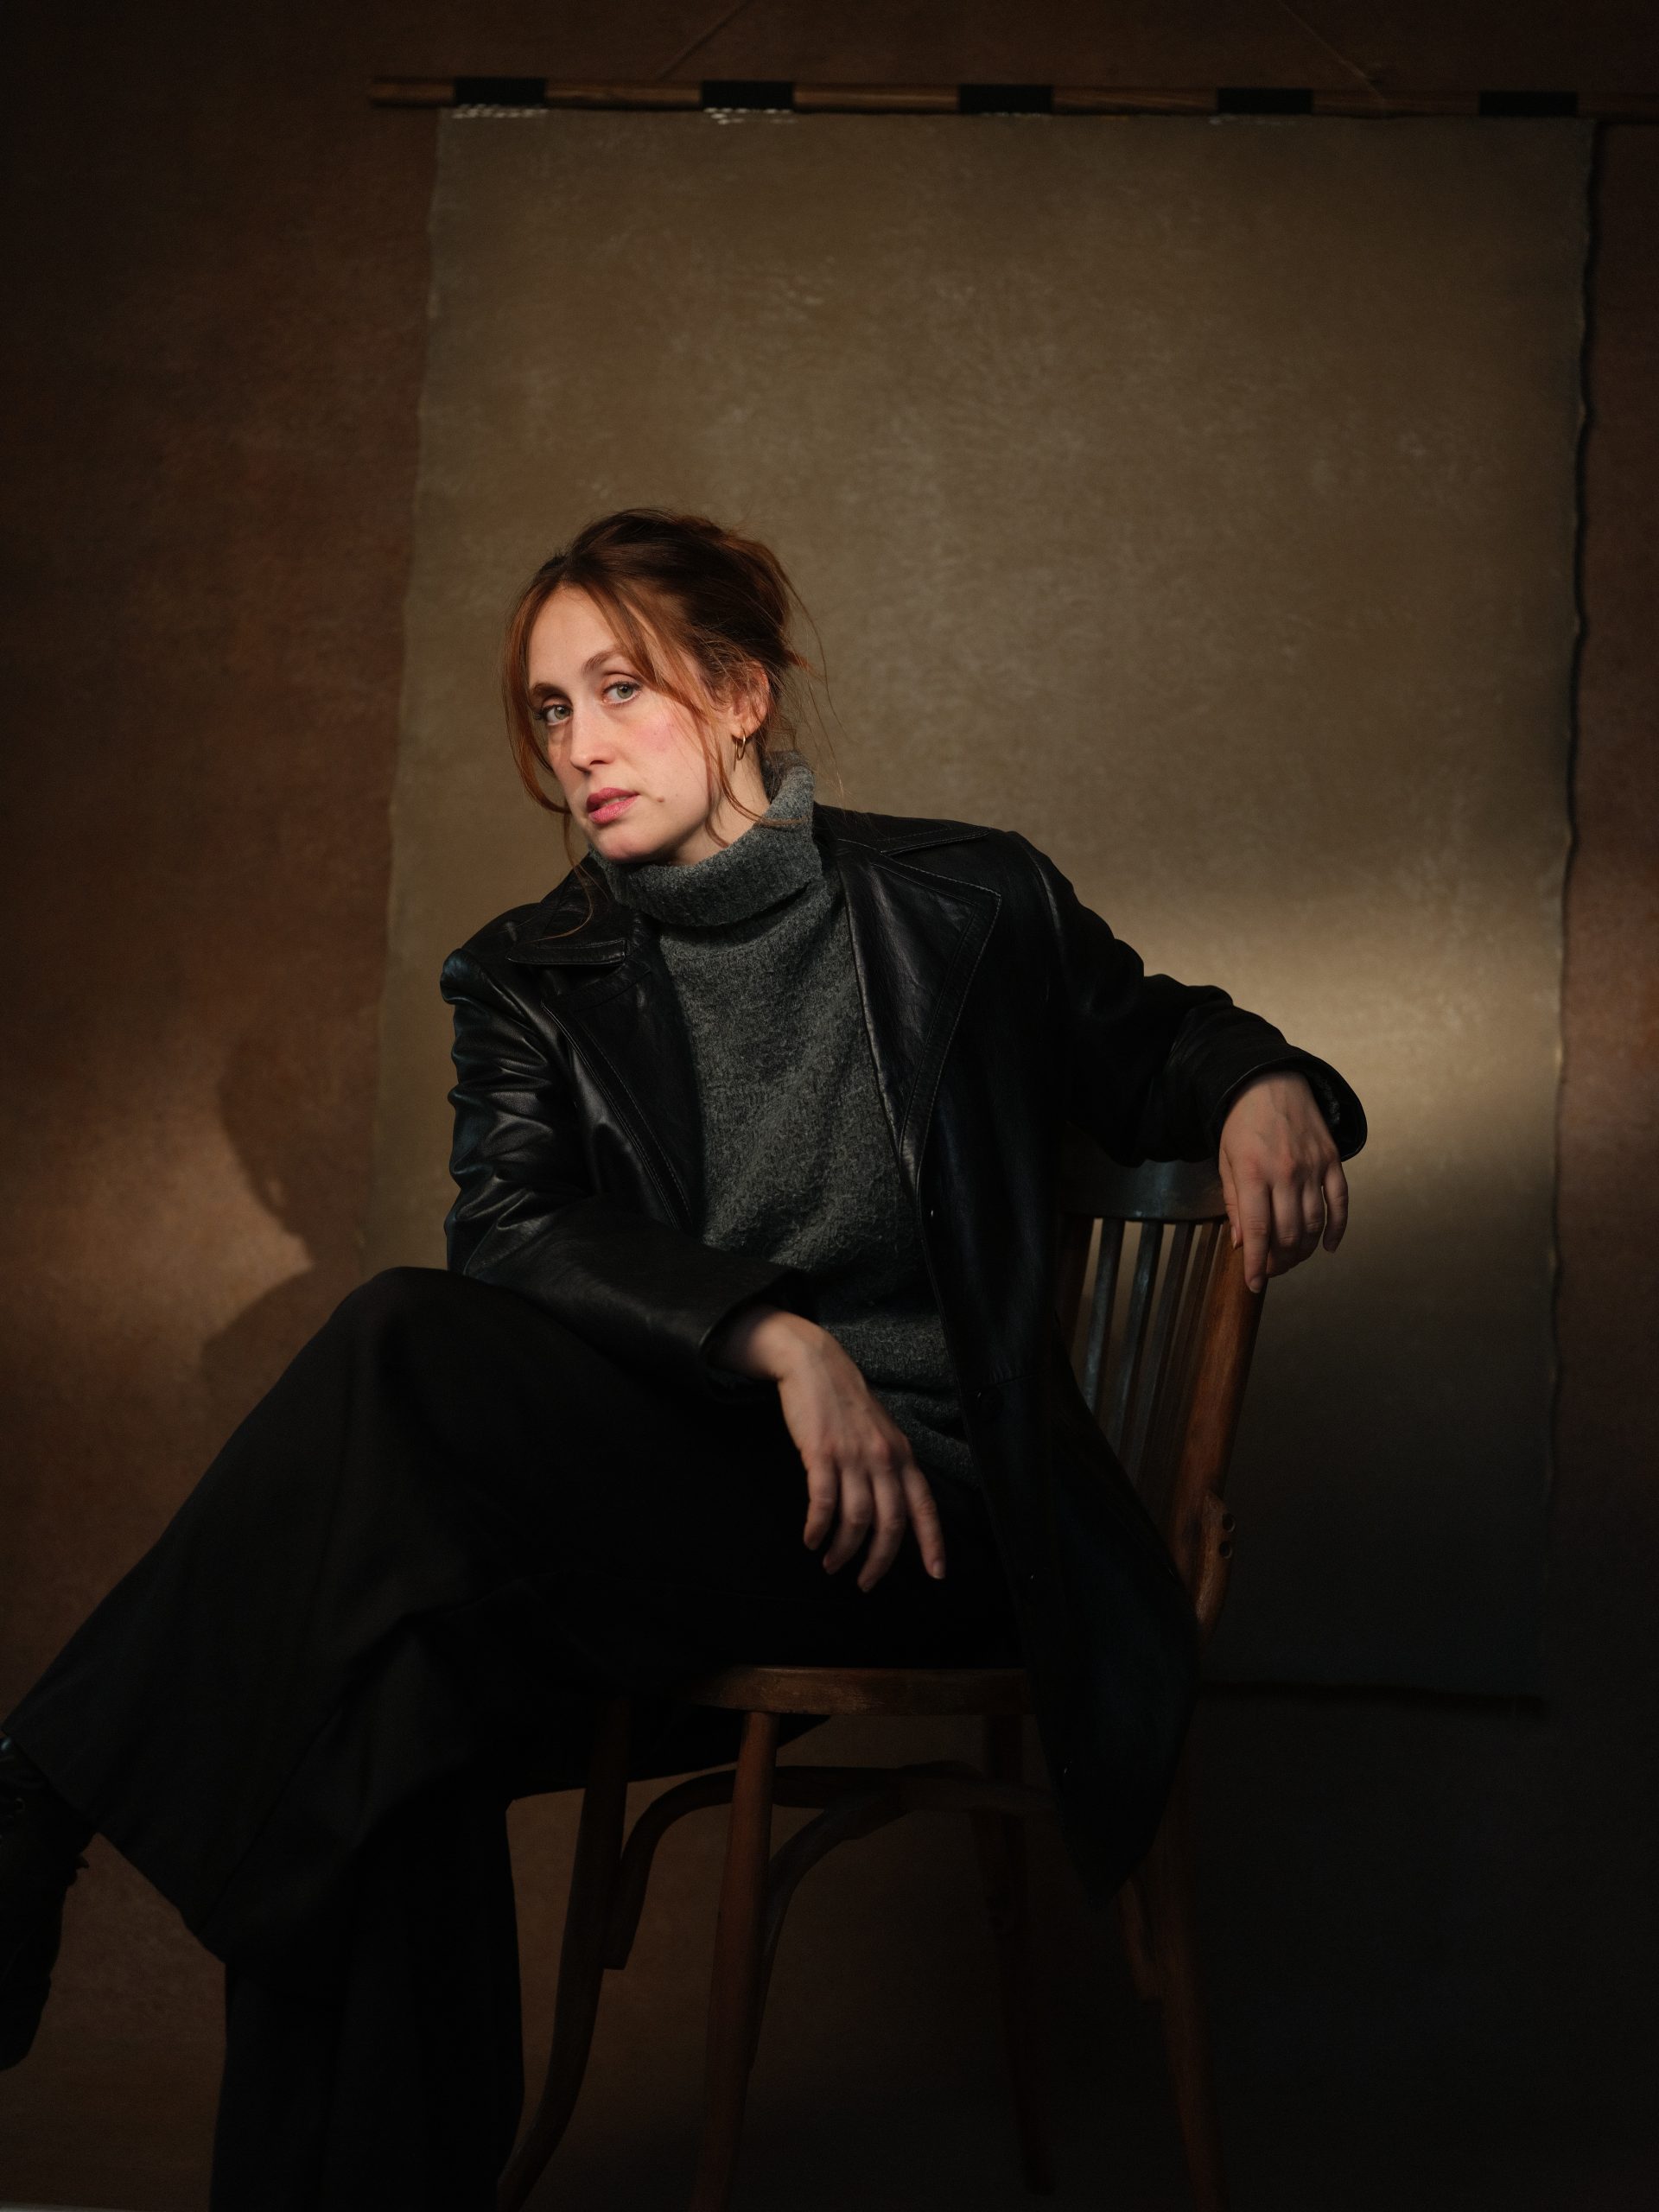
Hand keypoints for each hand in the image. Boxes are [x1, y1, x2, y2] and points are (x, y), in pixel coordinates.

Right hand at [707, 1305, 947, 1589]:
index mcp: (902, 1455)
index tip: (936, 1574)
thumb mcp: (882, 1433)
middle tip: (865, 1582)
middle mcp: (884, 1459)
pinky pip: (823, 1503)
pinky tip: (812, 1539)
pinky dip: (818, 1528)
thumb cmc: (847, 1404)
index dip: (932, 1543)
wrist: (816, 1365)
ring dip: (844, 1550)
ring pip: (856, 1520)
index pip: (924, 1506)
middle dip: (878, 1562)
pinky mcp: (821, 1454)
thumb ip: (891, 1468)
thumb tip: (895, 1512)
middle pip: (890, 1524)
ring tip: (832, 1564)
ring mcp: (852, 1456)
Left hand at [1217, 1071, 1348, 1294]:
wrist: (1270, 1081)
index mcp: (1253, 1173)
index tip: (1254, 1285)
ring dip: (1304, 1249)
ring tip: (1291, 1259)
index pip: (1258, 1231)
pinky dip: (1337, 1229)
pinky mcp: (1332, 1161)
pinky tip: (1328, 1247)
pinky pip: (1340, 1202)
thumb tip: (1241, 1243)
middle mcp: (1286, 1172)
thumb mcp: (1226, 1162)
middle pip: (1288, 1233)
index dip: (1256, 1263)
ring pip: (1314, 1223)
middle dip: (1279, 1260)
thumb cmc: (1242, 1124)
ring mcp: (1313, 1167)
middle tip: (1271, 1269)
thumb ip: (1235, 1203)